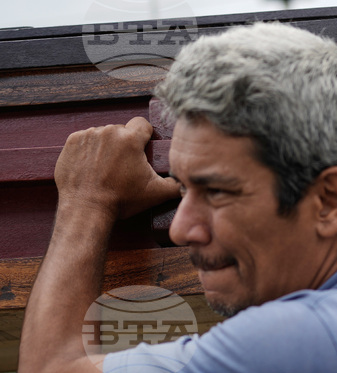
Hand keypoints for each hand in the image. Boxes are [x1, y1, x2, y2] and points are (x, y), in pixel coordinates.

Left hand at [54, 116, 180, 220]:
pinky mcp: (72, 142)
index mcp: (130, 139)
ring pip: (104, 135)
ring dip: (107, 147)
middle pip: (122, 130)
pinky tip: (93, 167)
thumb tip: (189, 181)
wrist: (87, 208)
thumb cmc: (121, 200)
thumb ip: (178, 185)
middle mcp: (108, 131)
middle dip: (125, 145)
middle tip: (125, 166)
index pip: (143, 124)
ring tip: (107, 168)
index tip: (142, 150)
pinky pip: (86, 140)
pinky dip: (90, 150)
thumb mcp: (156, 194)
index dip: (145, 137)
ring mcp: (87, 135)